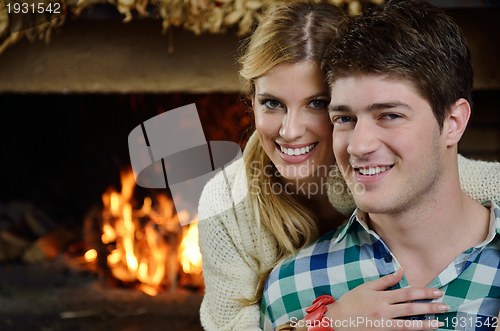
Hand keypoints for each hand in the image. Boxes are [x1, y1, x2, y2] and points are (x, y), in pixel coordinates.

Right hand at [324, 268, 448, 330]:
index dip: (423, 292)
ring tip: (438, 323)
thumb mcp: (365, 287)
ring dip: (424, 324)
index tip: (437, 292)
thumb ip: (385, 281)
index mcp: (380, 297)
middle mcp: (383, 310)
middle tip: (445, 306)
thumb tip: (400, 271)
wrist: (337, 320)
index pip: (406, 293)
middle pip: (410, 308)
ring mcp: (382, 324)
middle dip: (429, 307)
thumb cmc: (350, 302)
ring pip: (407, 324)